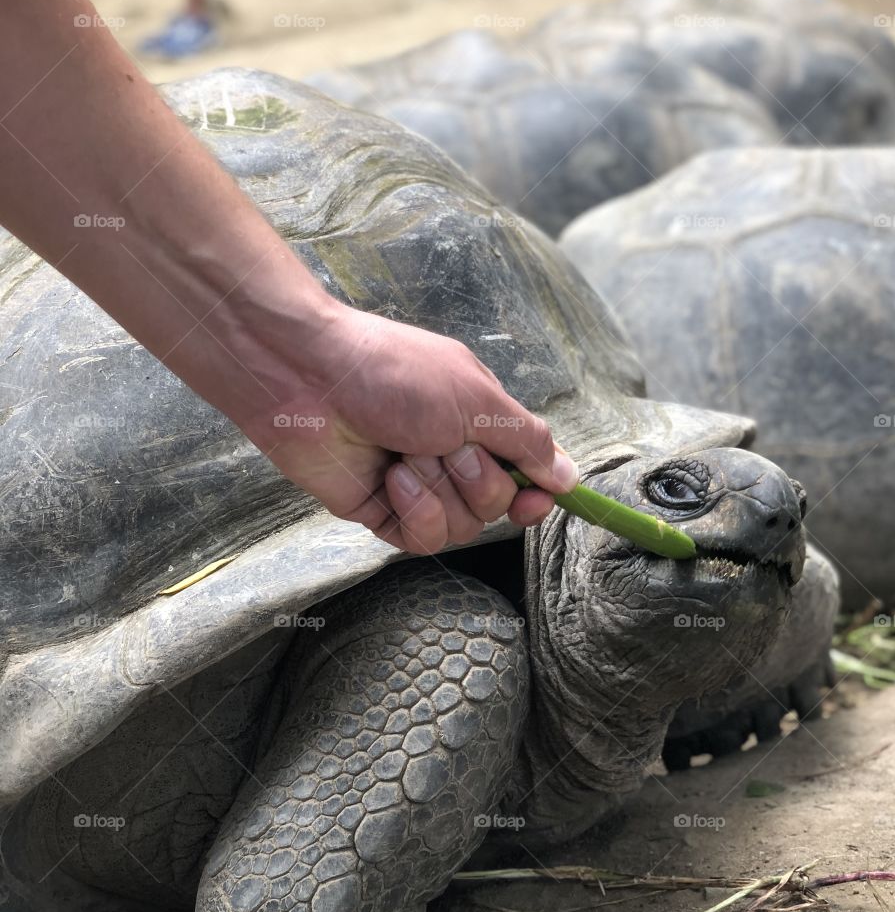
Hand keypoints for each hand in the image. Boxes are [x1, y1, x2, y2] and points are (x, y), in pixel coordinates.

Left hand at [233, 301, 578, 553]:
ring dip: (439, 492)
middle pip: (495, 505)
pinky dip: (413, 511)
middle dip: (475, 480)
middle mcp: (450, 456)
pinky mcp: (381, 511)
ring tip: (405, 455)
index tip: (536, 501)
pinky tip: (391, 479)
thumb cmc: (393, 372)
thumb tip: (569, 477)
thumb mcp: (476, 397)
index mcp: (478, 422)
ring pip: (460, 527)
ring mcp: (415, 486)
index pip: (524, 475)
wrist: (308, 379)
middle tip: (444, 444)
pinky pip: (421, 539)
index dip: (534, 494)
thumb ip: (527, 441)